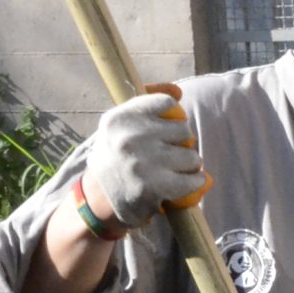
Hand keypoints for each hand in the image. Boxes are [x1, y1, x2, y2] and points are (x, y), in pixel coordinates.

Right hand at [78, 86, 207, 232]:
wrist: (98, 201)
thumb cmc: (114, 159)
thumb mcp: (118, 128)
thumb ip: (146, 106)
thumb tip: (178, 91)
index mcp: (120, 118)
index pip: (165, 103)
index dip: (172, 117)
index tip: (166, 130)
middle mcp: (130, 137)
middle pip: (183, 130)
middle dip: (181, 143)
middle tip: (170, 155)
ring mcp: (142, 162)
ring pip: (191, 156)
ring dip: (189, 164)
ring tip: (175, 170)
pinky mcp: (154, 186)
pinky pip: (193, 179)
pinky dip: (195, 182)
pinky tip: (187, 183)